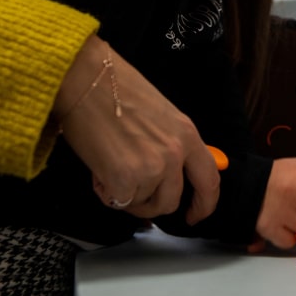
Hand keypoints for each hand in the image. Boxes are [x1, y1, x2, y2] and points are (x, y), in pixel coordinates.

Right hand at [54, 36, 219, 221]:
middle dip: (151, 204)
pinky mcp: (125, 180)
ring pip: (142, 203)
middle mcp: (175, 154)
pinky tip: (97, 169)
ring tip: (110, 168)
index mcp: (187, 134)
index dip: (204, 204)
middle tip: (132, 193)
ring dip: (126, 195)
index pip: (209, 180)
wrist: (86, 79)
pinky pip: (118, 201)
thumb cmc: (116, 88)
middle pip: (171, 201)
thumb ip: (168, 144)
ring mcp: (152, 168)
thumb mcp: (159, 115)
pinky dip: (105, 192)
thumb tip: (165, 173)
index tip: (194, 217)